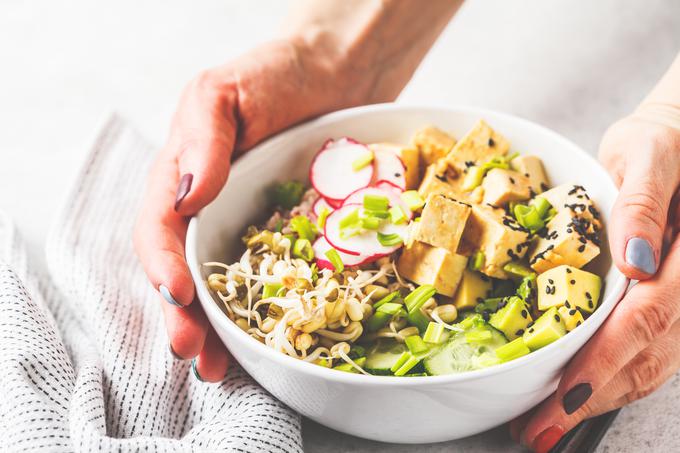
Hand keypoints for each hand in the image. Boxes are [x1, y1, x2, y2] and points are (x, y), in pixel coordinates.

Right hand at [133, 39, 352, 380]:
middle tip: (193, 351)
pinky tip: (264, 345)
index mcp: (181, 179)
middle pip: (184, 273)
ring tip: (219, 368)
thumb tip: (188, 198)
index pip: (160, 230)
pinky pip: (271, 281)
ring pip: (222, 288)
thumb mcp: (222, 94)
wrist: (335, 76)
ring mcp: (245, 228)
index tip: (177, 294)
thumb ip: (201, 141)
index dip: (163, 266)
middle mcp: (208, 212)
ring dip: (217, 331)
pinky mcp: (284, 239)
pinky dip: (263, 315)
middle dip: (184, 316)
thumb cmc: (272, 75)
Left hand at [510, 113, 679, 451]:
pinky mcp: (670, 304)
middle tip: (537, 432)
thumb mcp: (646, 154)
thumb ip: (643, 204)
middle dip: (588, 401)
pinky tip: (578, 395)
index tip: (563, 398)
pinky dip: (612, 380)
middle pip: (644, 358)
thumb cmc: (662, 142)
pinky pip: (649, 352)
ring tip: (547, 426)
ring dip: (597, 401)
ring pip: (649, 365)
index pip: (643, 321)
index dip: (602, 365)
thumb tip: (634, 261)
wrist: (678, 142)